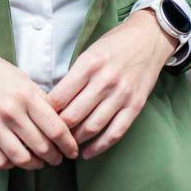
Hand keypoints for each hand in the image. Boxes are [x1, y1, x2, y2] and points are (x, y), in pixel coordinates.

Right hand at [0, 36, 78, 169]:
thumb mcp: (19, 76)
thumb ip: (37, 97)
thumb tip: (56, 116)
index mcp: (26, 95)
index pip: (56, 128)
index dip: (68, 144)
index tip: (72, 150)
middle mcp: (11, 113)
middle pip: (41, 146)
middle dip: (54, 157)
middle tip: (58, 159)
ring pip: (21, 158)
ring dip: (35, 164)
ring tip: (39, 163)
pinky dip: (11, 164)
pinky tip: (16, 160)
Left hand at [46, 9, 177, 159]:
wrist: (150, 37)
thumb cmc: (115, 44)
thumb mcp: (89, 52)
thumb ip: (74, 76)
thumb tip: (53, 103)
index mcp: (89, 64)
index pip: (59, 97)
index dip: (46, 112)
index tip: (40, 119)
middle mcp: (105, 80)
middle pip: (73, 116)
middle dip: (58, 130)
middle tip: (50, 136)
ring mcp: (122, 94)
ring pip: (92, 127)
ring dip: (76, 140)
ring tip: (66, 145)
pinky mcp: (135, 105)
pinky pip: (115, 133)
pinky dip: (99, 146)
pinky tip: (87, 152)